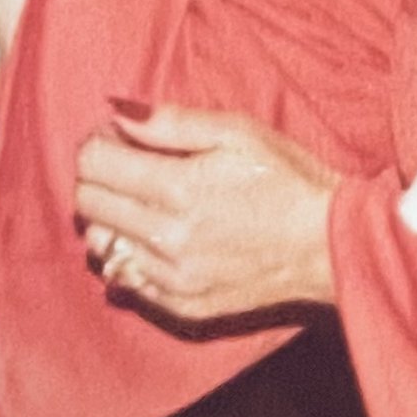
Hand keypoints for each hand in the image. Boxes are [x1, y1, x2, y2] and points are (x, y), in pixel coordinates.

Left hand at [76, 101, 337, 323]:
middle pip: (87, 204)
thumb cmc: (290, 179)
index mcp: (178, 187)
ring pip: (99, 246)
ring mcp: (169, 277)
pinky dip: (130, 254)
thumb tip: (117, 111)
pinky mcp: (179, 304)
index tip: (122, 136)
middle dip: (99, 175)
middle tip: (132, 163)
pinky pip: (124, 280)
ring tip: (145, 202)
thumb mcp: (240, 132)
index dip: (100, 141)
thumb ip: (174, 122)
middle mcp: (165, 237)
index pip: (94, 163)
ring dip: (110, 218)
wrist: (328, 244)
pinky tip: (160, 237)